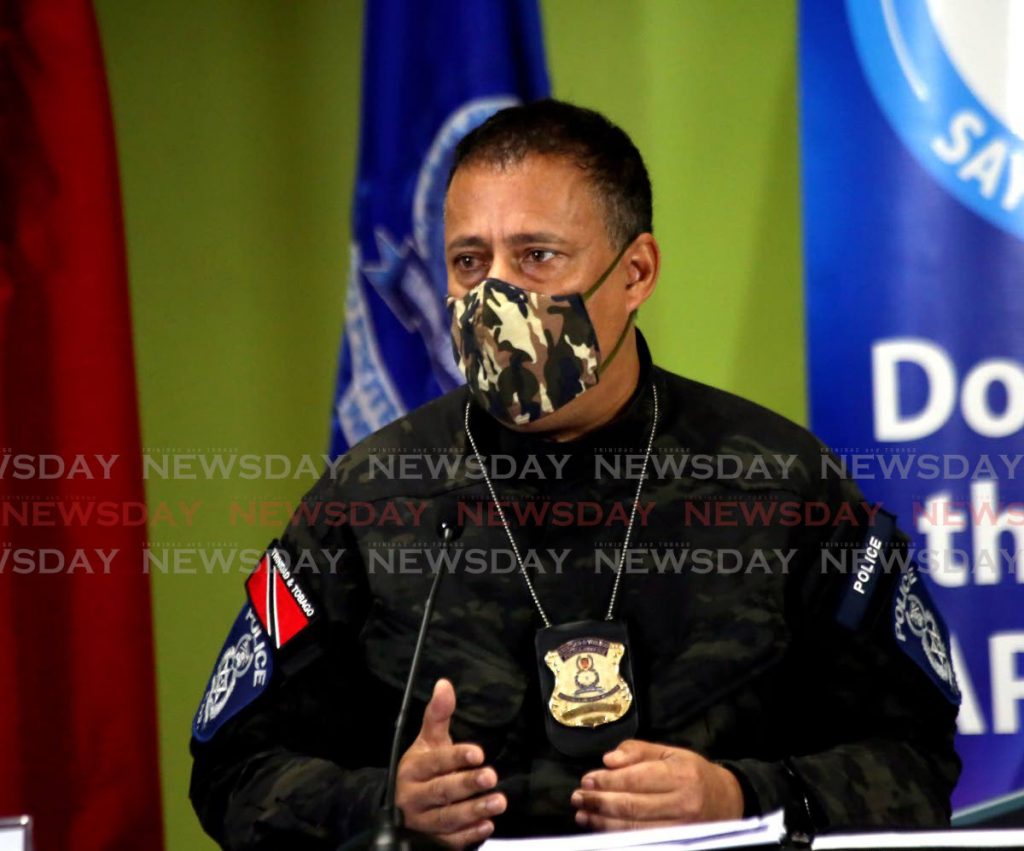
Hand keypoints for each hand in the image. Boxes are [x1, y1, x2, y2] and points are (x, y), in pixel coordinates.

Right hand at [395, 679, 506, 847]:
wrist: (397, 806)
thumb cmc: (420, 769)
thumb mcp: (426, 742)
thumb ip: (438, 716)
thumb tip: (445, 684)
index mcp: (413, 769)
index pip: (435, 763)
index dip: (456, 757)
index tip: (478, 753)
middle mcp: (414, 796)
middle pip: (441, 791)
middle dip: (467, 784)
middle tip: (491, 776)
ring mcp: (422, 821)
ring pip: (448, 817)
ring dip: (474, 810)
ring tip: (498, 801)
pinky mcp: (431, 841)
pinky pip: (450, 840)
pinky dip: (469, 834)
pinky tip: (487, 825)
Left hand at [570, 739, 743, 830]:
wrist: (727, 801)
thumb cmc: (693, 773)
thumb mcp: (670, 752)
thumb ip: (637, 751)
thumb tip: (608, 759)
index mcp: (681, 775)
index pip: (636, 779)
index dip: (607, 781)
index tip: (586, 780)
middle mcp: (683, 803)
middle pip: (632, 806)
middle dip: (599, 802)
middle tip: (577, 797)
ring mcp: (681, 829)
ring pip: (633, 828)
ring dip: (602, 821)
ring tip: (583, 813)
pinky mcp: (678, 843)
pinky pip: (640, 840)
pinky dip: (616, 835)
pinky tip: (600, 827)